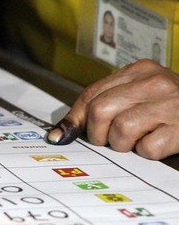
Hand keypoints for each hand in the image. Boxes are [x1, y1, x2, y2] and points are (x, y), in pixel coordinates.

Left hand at [46, 59, 178, 159]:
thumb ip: (103, 107)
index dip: (74, 119)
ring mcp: (172, 103)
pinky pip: (146, 150)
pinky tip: (160, 143)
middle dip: (98, 134)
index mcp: (140, 70)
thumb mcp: (140, 97)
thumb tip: (58, 135)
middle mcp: (155, 81)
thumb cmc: (172, 108)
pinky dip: (148, 153)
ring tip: (139, 140)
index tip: (61, 137)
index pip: (91, 95)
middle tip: (111, 140)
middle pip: (100, 111)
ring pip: (120, 131)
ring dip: (123, 145)